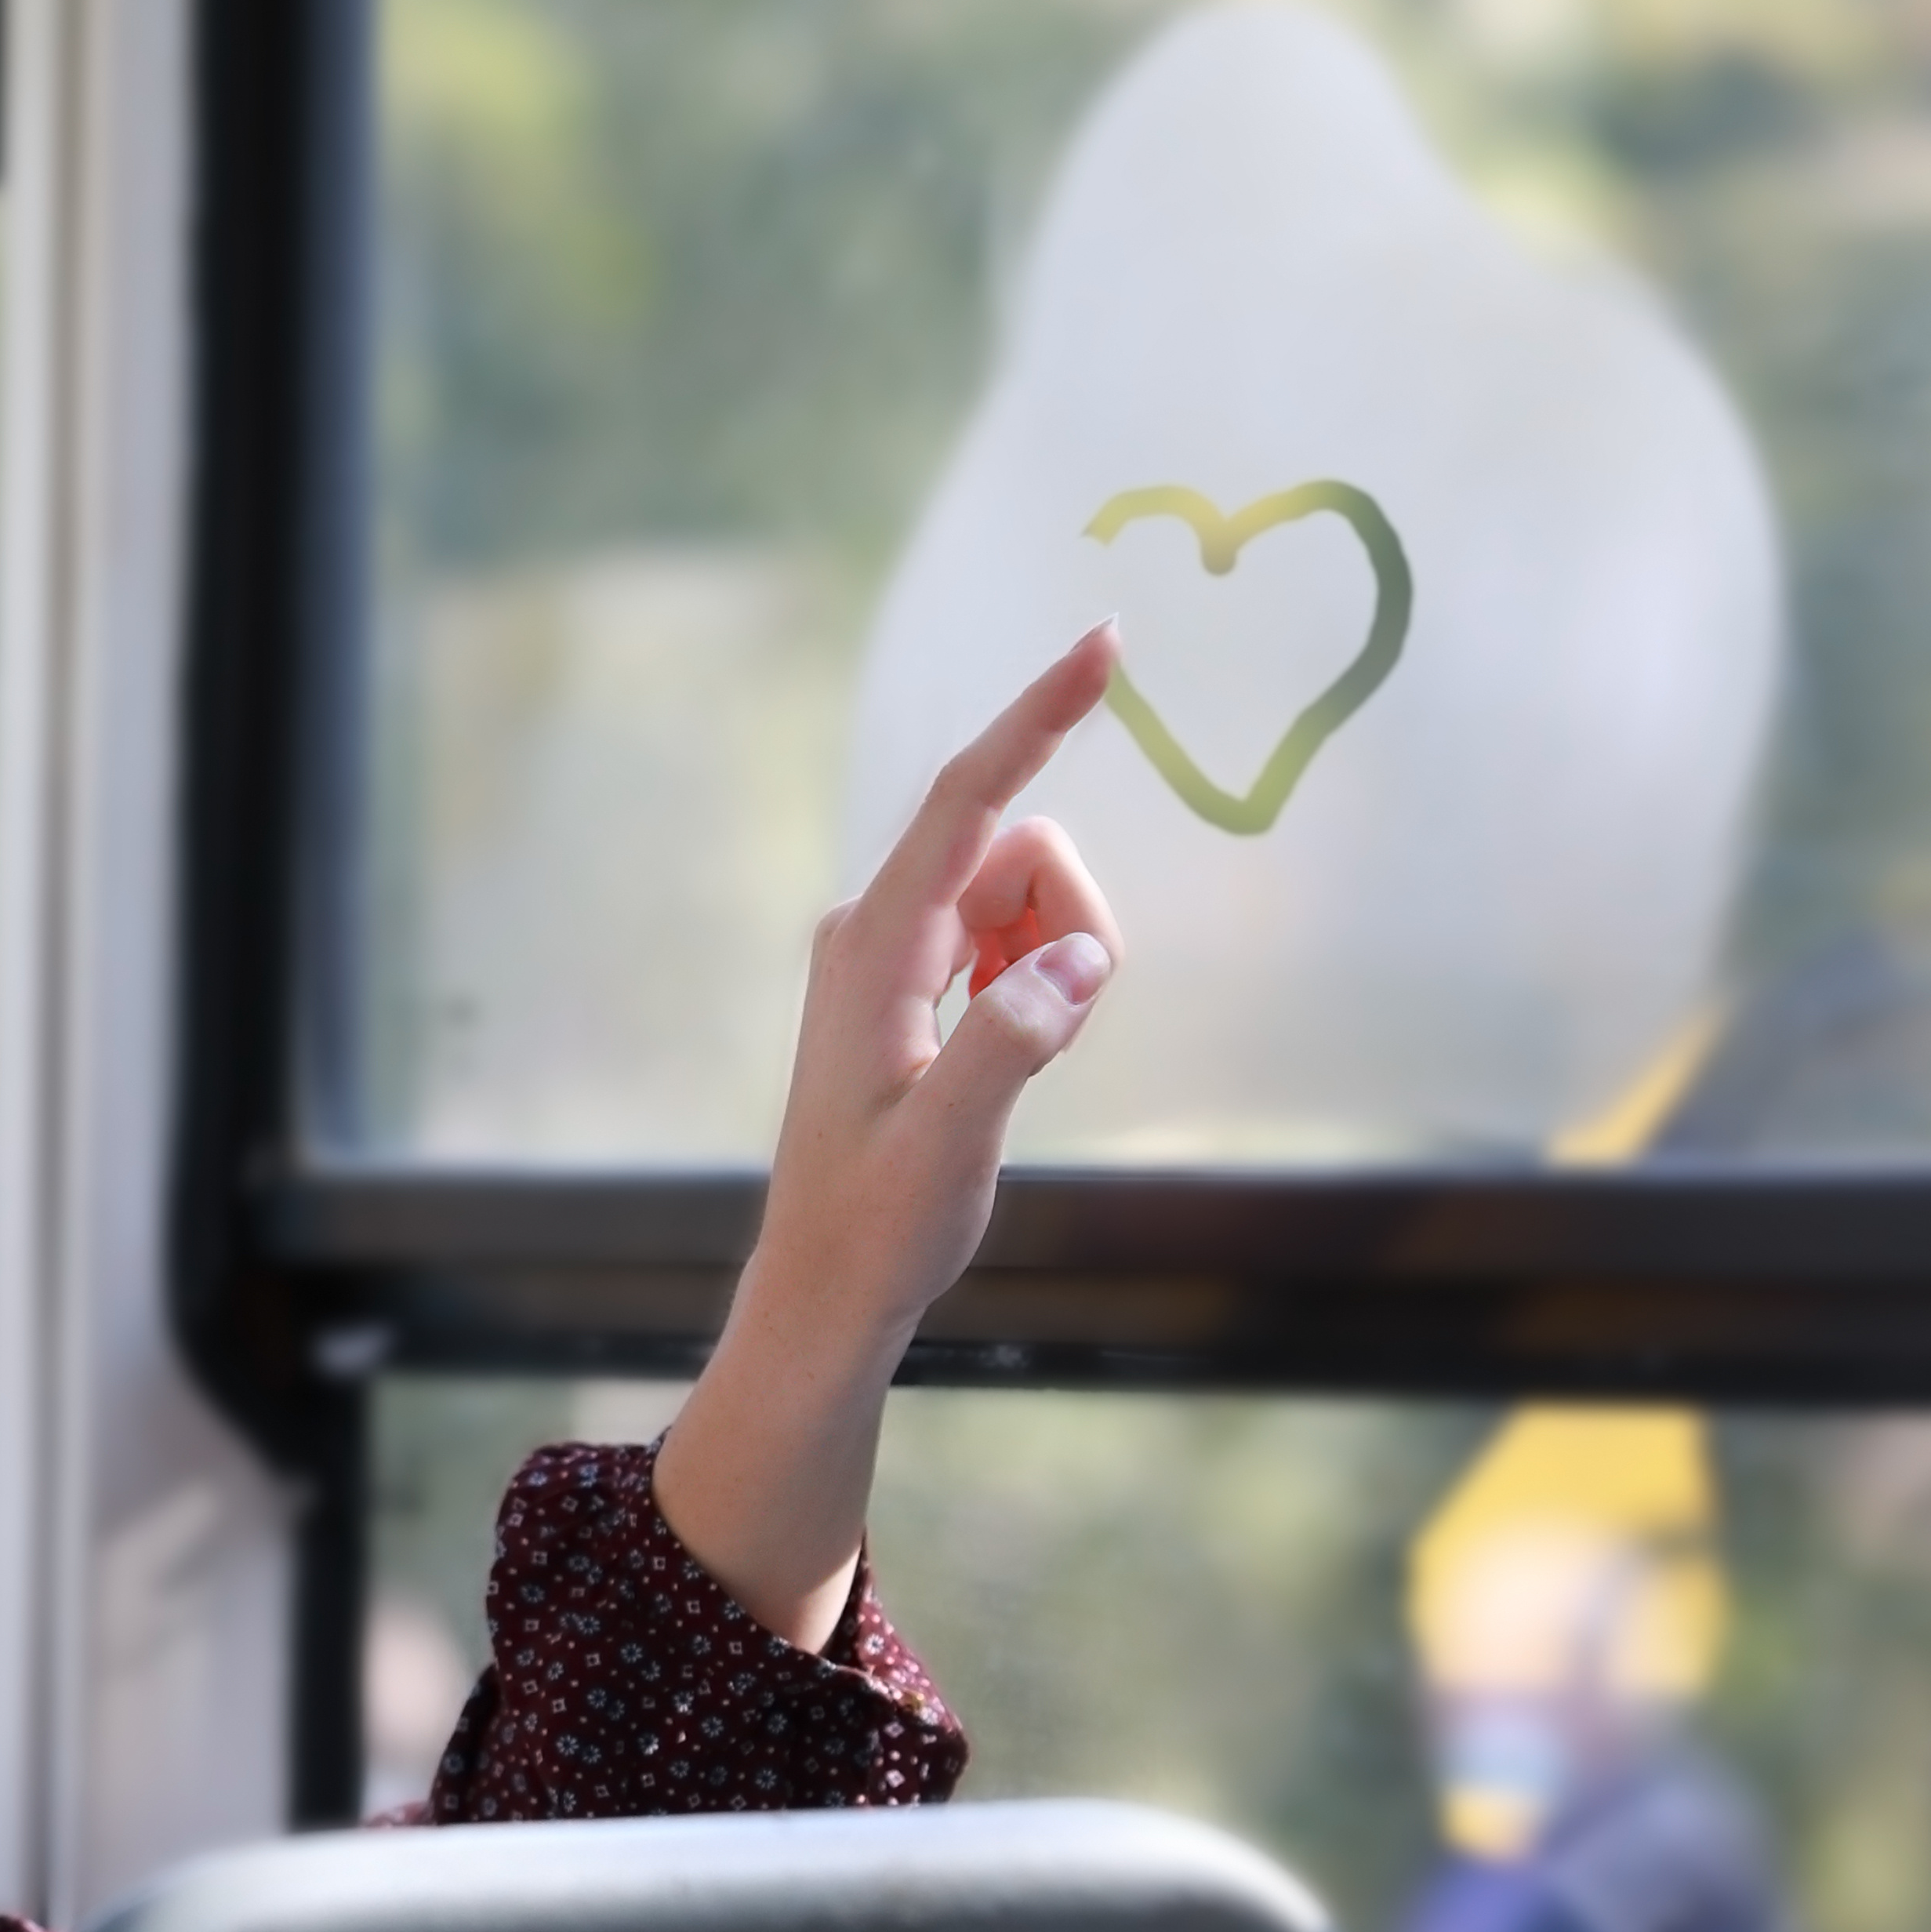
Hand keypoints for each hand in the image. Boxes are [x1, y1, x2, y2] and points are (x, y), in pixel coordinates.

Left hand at [655, 626, 1124, 1648]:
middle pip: (1022, 855)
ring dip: (1058, 962)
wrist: (828, 1286)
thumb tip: (1072, 965)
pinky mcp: (912, 980)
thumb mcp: (948, 1151)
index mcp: (874, 949)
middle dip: (1071, 921)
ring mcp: (891, 952)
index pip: (967, 803)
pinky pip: (1014, 939)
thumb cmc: (877, 1227)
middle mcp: (874, 929)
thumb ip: (1008, 1051)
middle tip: (1056, 1028)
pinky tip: (1004, 1056)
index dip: (1036, 718)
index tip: (1103, 645)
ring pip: (1028, 898)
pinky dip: (1039, 982)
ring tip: (1017, 1061)